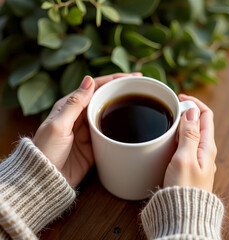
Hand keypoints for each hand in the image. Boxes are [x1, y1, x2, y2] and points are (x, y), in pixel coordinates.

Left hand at [33, 72, 141, 186]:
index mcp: (70, 106)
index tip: (132, 77)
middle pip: (104, 98)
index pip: (94, 87)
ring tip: (139, 101)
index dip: (113, 80)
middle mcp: (80, 116)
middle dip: (121, 91)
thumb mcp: (58, 125)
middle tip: (140, 86)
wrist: (46, 179)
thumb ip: (75, 103)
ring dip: (122, 107)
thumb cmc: (46, 150)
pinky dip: (119, 126)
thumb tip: (89, 79)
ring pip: (108, 114)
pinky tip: (130, 123)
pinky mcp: (94, 144)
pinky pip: (109, 132)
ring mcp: (88, 130)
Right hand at [163, 94, 216, 191]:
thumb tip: (192, 112)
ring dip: (182, 122)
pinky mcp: (189, 163)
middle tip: (171, 107)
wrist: (182, 212)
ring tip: (169, 119)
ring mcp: (197, 157)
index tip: (180, 98)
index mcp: (207, 146)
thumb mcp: (185, 158)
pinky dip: (179, 134)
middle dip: (187, 111)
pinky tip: (169, 136)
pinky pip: (186, 143)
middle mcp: (204, 150)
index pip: (205, 116)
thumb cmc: (183, 188)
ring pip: (192, 132)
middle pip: (200, 122)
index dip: (194, 104)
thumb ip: (189, 135)